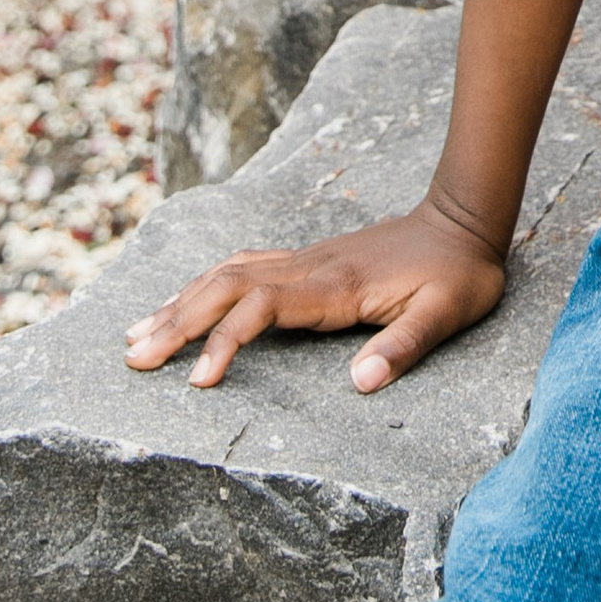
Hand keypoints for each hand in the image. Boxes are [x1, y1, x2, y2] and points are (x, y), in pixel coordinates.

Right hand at [122, 199, 507, 391]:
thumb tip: (362, 382)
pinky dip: (204, 285)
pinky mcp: (309, 260)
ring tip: (136, 335)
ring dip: (180, 302)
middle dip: (177, 321)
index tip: (200, 380)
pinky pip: (243, 268)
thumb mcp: (450, 313)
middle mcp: (311, 268)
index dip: (226, 340)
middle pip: (227, 286)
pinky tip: (183, 301)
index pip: (262, 307)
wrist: (466, 219)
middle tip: (134, 358)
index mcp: (337, 286)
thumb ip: (407, 345)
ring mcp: (307, 260)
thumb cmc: (461, 273)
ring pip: (227, 273)